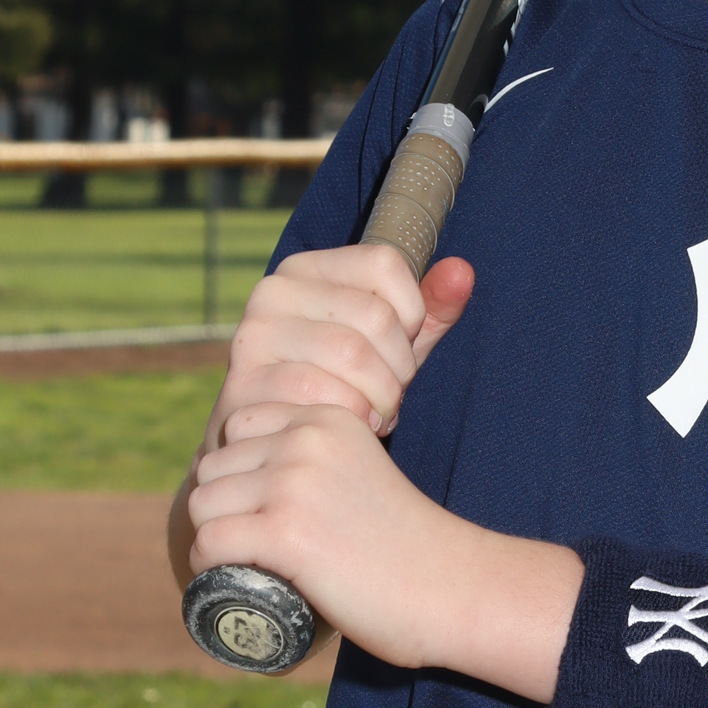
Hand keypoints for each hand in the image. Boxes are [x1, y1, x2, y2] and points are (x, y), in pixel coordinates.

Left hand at [189, 401, 471, 669]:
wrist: (451, 588)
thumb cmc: (408, 543)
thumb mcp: (362, 470)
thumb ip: (322, 459)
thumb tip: (256, 473)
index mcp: (327, 418)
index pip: (238, 426)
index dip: (238, 472)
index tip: (259, 508)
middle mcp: (306, 440)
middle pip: (212, 467)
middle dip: (222, 507)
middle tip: (252, 545)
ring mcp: (294, 484)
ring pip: (201, 504)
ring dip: (213, 538)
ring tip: (246, 563)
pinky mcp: (285, 532)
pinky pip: (207, 543)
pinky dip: (209, 568)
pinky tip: (232, 578)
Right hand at [204, 247, 474, 451]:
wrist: (277, 443)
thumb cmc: (344, 385)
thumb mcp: (392, 344)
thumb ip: (432, 307)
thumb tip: (462, 271)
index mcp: (307, 268)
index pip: (385, 263)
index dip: (412, 312)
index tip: (402, 346)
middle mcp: (273, 292)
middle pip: (374, 315)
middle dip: (400, 367)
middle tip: (392, 395)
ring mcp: (253, 337)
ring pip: (352, 354)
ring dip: (382, 397)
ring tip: (378, 414)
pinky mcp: (245, 385)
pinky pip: (325, 395)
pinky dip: (356, 418)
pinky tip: (354, 429)